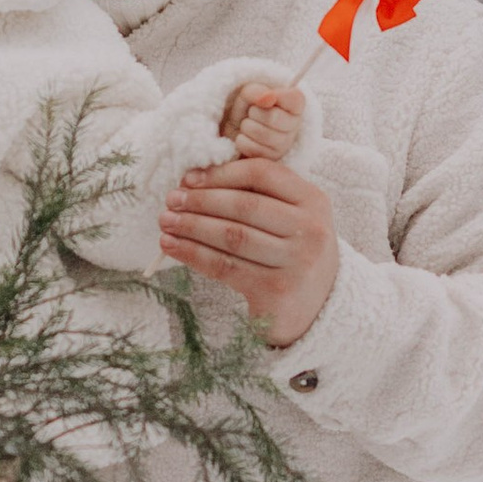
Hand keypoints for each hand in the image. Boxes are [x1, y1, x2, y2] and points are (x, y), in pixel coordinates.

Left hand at [160, 150, 337, 346]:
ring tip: (166, 222)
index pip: (261, 174)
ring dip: (192, 226)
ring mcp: (297, 261)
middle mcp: (310, 229)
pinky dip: (194, 254)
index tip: (189, 178)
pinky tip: (173, 247)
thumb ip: (256, 195)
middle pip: (244, 206)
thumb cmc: (292, 254)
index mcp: (314, 200)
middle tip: (171, 200)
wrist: (316, 308)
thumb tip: (194, 180)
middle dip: (200, 201)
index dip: (221, 174)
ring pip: (232, 236)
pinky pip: (226, 266)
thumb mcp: (290, 218)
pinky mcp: (277, 290)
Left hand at [220, 80, 305, 160]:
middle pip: (273, 117)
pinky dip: (242, 141)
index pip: (294, 99)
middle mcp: (295, 125)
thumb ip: (257, 91)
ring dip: (246, 126)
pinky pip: (253, 149)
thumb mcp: (249, 92)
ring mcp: (285, 145)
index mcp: (295, 105)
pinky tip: (246, 137)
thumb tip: (267, 98)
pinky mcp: (271, 159)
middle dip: (254, 112)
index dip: (276, 96)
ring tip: (247, 125)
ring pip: (262, 134)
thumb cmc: (247, 107)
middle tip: (252, 112)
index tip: (264, 98)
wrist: (235, 128)